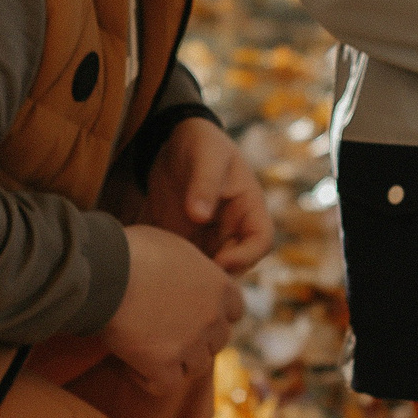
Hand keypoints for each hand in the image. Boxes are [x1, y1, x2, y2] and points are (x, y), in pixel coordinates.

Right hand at [102, 225, 244, 394]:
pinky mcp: (163, 365)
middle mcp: (213, 317)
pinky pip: (165, 385)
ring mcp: (191, 344)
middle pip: (216, 343)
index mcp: (221, 286)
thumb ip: (193, 269)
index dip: (213, 316)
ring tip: (146, 349)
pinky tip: (131, 365)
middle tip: (165, 332)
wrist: (103, 270)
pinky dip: (148, 379)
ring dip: (174, 362)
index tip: (190, 313)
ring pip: (195, 367)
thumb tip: (187, 279)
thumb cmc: (131, 250)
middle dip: (196, 340)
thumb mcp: (175, 248)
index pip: (234, 313)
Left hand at [142, 116, 273, 273]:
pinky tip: (157, 266)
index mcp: (248, 207)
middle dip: (217, 275)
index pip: (260, 241)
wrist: (174, 140)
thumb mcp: (206, 155)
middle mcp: (233, 227)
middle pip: (236, 264)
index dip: (246, 256)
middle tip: (190, 276)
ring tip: (172, 275)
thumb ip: (204, 183)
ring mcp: (209, 236)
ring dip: (195, 276)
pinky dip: (175, 268)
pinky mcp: (186, 239)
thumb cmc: (201, 142)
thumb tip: (199, 216)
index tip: (220, 260)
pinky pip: (185, 262)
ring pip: (210, 269)